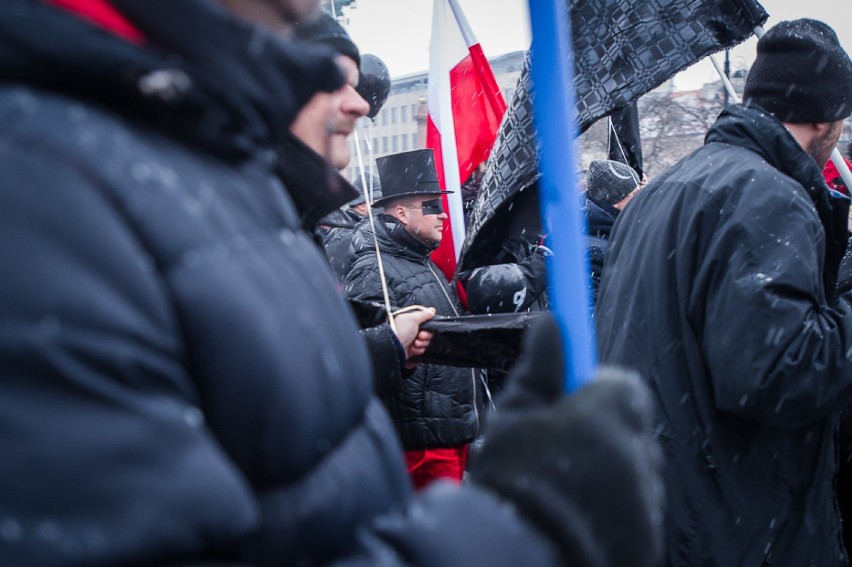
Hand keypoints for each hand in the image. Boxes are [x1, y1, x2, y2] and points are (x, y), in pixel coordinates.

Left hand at [391, 307, 434, 365]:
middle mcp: (411, 329)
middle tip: (420, 335)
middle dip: (426, 335)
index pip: (424, 320)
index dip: (428, 324)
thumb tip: (432, 310)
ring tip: (415, 343)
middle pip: (427, 331)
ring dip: (422, 343)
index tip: (427, 325)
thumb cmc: (400, 331)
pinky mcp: (412, 349)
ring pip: (425, 341)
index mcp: (410, 320)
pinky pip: (421, 349)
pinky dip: (418, 349)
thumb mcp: (412, 319)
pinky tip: (413, 348)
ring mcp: (411, 340)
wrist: (393, 347)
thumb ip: (423, 314)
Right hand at [469, 315, 663, 565]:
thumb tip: (552, 321)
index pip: (620, 384)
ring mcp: (647, 497)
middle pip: (628, 427)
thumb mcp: (516, 410)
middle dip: (599, 431)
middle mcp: (640, 450)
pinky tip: (575, 514)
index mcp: (612, 411)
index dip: (591, 390)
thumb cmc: (516, 478)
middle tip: (555, 446)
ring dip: (606, 470)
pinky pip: (632, 509)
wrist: (523, 553)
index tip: (567, 399)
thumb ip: (541, 364)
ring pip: (630, 469)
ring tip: (560, 486)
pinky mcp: (647, 535)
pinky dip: (611, 508)